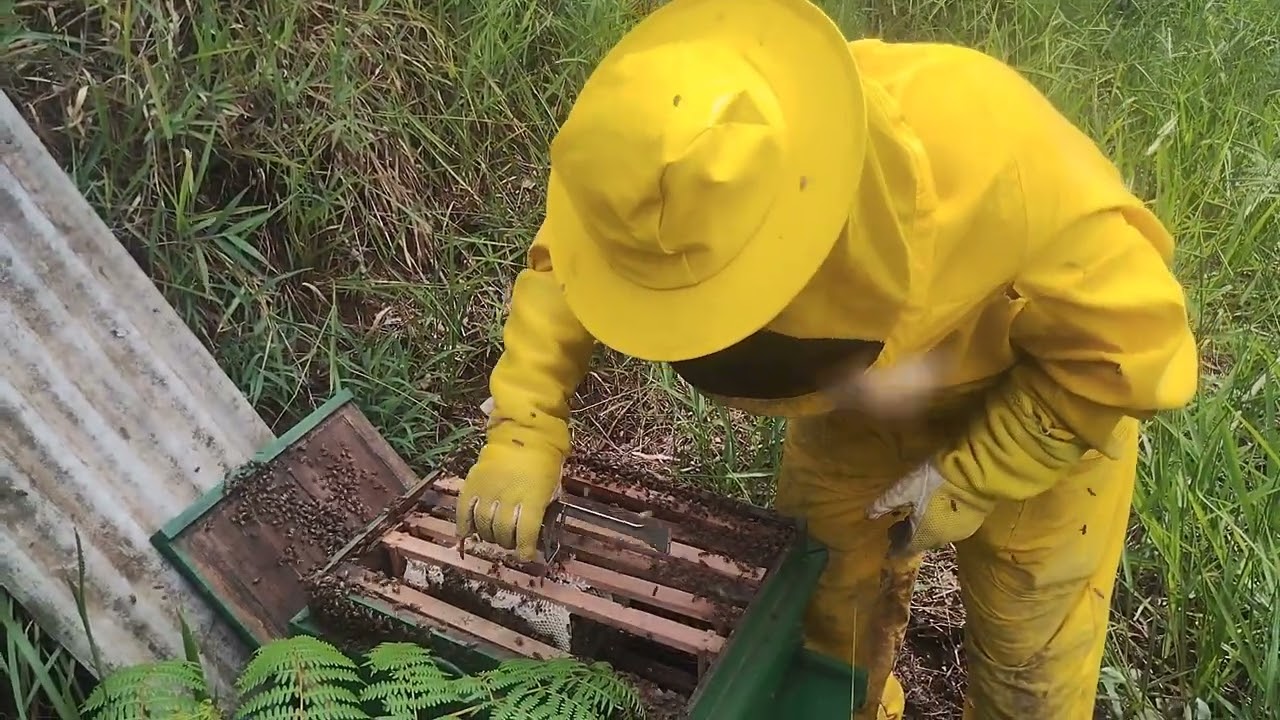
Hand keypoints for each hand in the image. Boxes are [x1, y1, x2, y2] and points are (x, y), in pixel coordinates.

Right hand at [456, 438, 562, 560]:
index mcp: (532, 497)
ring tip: (494, 535)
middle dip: (506, 543)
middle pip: (502, 532)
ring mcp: (488, 490)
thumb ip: (541, 508)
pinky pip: (464, 510)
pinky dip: (463, 525)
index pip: (525, 533)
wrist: (524, 432)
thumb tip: (533, 531)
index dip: (524, 549)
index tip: (525, 556)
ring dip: (489, 535)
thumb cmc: (545, 460)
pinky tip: (466, 534)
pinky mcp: (472, 483)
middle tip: (510, 542)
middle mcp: (508, 496)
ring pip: (483, 525)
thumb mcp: (552, 486)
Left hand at [867, 462, 993, 556]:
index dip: (896, 544)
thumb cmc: (934, 480)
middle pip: (922, 542)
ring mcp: (959, 533)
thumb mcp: (904, 489)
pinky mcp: (972, 524)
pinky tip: (937, 509)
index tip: (890, 536)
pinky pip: (950, 528)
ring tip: (917, 514)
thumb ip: (885, 503)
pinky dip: (940, 522)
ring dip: (926, 528)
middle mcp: (941, 539)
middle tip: (900, 522)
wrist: (975, 472)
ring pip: (937, 535)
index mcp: (923, 534)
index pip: (906, 549)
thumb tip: (868, 515)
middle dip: (909, 535)